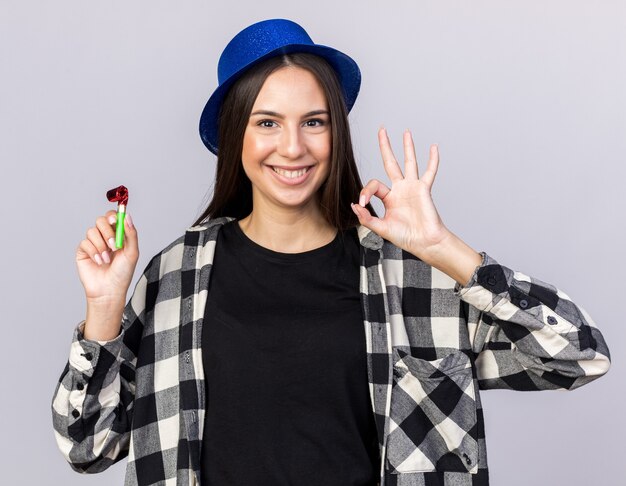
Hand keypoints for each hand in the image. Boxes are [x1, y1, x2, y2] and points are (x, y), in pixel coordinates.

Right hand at [76, 210, 138, 303]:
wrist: (109, 290)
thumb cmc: (123, 273)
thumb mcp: (132, 253)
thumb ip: (131, 234)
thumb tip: (127, 216)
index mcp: (118, 235)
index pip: (113, 217)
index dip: (113, 216)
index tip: (115, 221)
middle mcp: (105, 237)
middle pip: (100, 220)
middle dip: (107, 232)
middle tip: (114, 246)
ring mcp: (93, 243)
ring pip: (92, 231)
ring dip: (101, 246)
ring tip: (107, 259)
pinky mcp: (83, 251)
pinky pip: (84, 243)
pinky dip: (93, 252)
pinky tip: (99, 262)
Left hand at [351, 127, 449, 260]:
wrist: (424, 242)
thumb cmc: (405, 237)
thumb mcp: (381, 228)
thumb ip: (367, 218)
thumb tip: (355, 205)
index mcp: (388, 198)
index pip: (373, 185)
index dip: (365, 192)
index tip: (363, 204)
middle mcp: (400, 189)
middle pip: (391, 162)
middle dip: (385, 146)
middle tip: (381, 130)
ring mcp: (412, 187)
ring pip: (409, 162)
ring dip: (407, 147)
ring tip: (406, 132)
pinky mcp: (424, 189)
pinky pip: (429, 172)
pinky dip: (433, 160)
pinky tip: (433, 147)